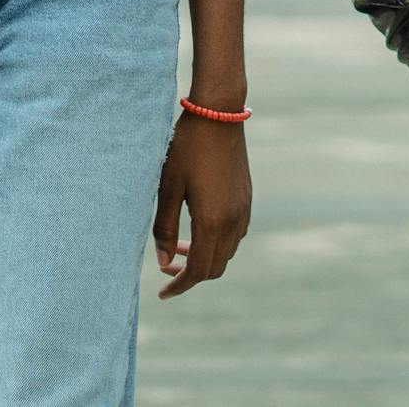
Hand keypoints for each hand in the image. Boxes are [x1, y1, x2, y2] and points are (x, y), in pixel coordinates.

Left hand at [152, 109, 250, 298]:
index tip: (163, 294)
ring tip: (177, 244)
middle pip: (215, 267)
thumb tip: (162, 262)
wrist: (218, 114)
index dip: (179, 286)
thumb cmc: (187, 148)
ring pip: (226, 252)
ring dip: (203, 257)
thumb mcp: (167, 188)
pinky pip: (235, 235)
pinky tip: (198, 227)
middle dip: (190, 275)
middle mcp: (234, 221)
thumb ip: (163, 228)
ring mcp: (244, 209)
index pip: (198, 271)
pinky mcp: (246, 197)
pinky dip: (216, 242)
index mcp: (213, 222)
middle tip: (165, 268)